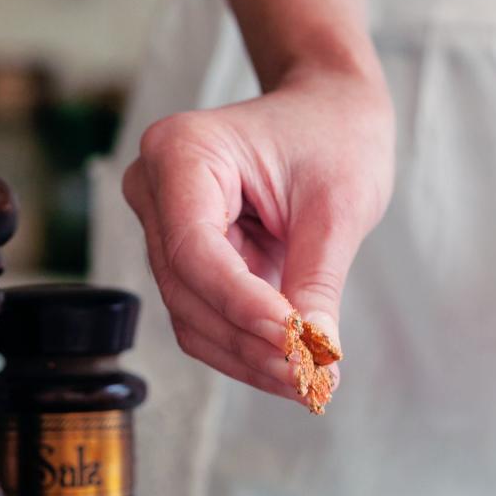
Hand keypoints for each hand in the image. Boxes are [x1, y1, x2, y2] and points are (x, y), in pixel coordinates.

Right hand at [122, 69, 393, 401]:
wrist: (331, 113)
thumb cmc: (336, 136)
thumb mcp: (339, 206)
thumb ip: (317, 282)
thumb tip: (312, 353)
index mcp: (181, 152)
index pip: (194, 250)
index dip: (242, 306)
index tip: (294, 344)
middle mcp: (156, 188)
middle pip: (188, 290)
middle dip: (250, 342)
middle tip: (311, 378)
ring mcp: (165, 225)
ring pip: (192, 316)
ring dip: (249, 357)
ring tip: (311, 382)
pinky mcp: (187, 256)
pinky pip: (207, 316)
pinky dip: (248, 347)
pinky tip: (292, 368)